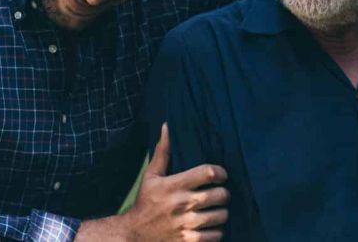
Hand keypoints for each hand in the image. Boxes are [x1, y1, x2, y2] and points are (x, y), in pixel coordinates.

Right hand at [76, 124, 228, 240]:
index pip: (208, 173)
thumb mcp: (151, 177)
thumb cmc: (145, 202)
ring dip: (221, 213)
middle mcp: (182, 204)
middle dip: (224, 194)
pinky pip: (216, 235)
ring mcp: (186, 224)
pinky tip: (210, 227)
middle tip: (220, 194)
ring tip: (216, 211)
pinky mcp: (189, 241)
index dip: (220, 172)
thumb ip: (162, 152)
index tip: (220, 175)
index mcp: (173, 185)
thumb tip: (166, 127)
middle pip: (220, 195)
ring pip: (222, 216)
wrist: (134, 235)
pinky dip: (216, 231)